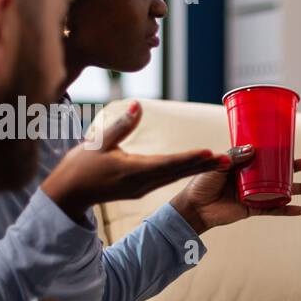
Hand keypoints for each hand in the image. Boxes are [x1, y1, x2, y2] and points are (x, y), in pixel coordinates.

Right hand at [41, 100, 219, 222]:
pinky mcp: (142, 189)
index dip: (191, 157)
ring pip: (177, 176)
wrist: (68, 195)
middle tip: (231, 160)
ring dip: (200, 168)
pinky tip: (199, 166)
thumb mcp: (97, 143)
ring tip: (223, 162)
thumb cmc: (79, 166)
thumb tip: (137, 105)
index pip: (169, 162)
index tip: (212, 153)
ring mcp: (144, 188)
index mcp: (134, 171)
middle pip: (180, 171)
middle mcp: (143, 183)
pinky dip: (186, 171)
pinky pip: (169, 179)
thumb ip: (121, 125)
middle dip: (206, 165)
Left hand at [170, 153, 300, 234]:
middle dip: (297, 168)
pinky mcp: (253, 209)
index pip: (266, 155)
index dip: (280, 150)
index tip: (293, 144)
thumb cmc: (202, 182)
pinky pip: (274, 210)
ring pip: (281, 191)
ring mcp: (255, 194)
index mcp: (245, 165)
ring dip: (298, 190)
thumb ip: (234, 157)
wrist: (195, 207)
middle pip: (280, 171)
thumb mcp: (218, 165)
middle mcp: (253, 178)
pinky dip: (287, 210)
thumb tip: (254, 149)